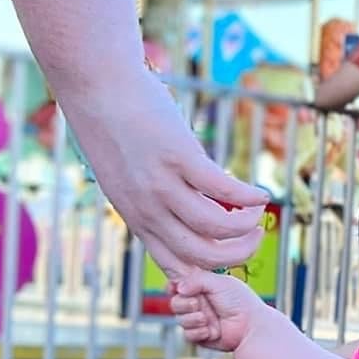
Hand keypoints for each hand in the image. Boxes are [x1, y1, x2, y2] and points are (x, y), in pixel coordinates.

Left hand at [62, 71, 267, 274]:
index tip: (229, 256)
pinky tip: (261, 193)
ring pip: (216, 226)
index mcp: (136, 218)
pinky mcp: (178, 156)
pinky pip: (223, 189)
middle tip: (254, 236)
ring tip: (258, 213)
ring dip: (247, 225)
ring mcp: (162, 184)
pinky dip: (249, 196)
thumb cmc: (113, 128)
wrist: (96, 86)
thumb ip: (149, 200)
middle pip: (202, 254)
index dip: (208, 271)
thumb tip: (181, 212)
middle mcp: (147, 209)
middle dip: (237, 253)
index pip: (176, 266)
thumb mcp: (125, 178)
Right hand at [168, 268, 266, 352]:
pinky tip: (212, 330)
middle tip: (197, 303)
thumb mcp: (219, 282)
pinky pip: (187, 335)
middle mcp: (200, 304)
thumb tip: (178, 287)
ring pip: (180, 320)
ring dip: (192, 319)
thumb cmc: (241, 302)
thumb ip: (196, 280)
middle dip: (183, 304)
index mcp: (203, 288)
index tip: (175, 288)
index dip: (174, 287)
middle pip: (175, 303)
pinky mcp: (201, 336)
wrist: (251, 326)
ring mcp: (200, 320)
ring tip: (208, 318)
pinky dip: (198, 332)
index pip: (179, 286)